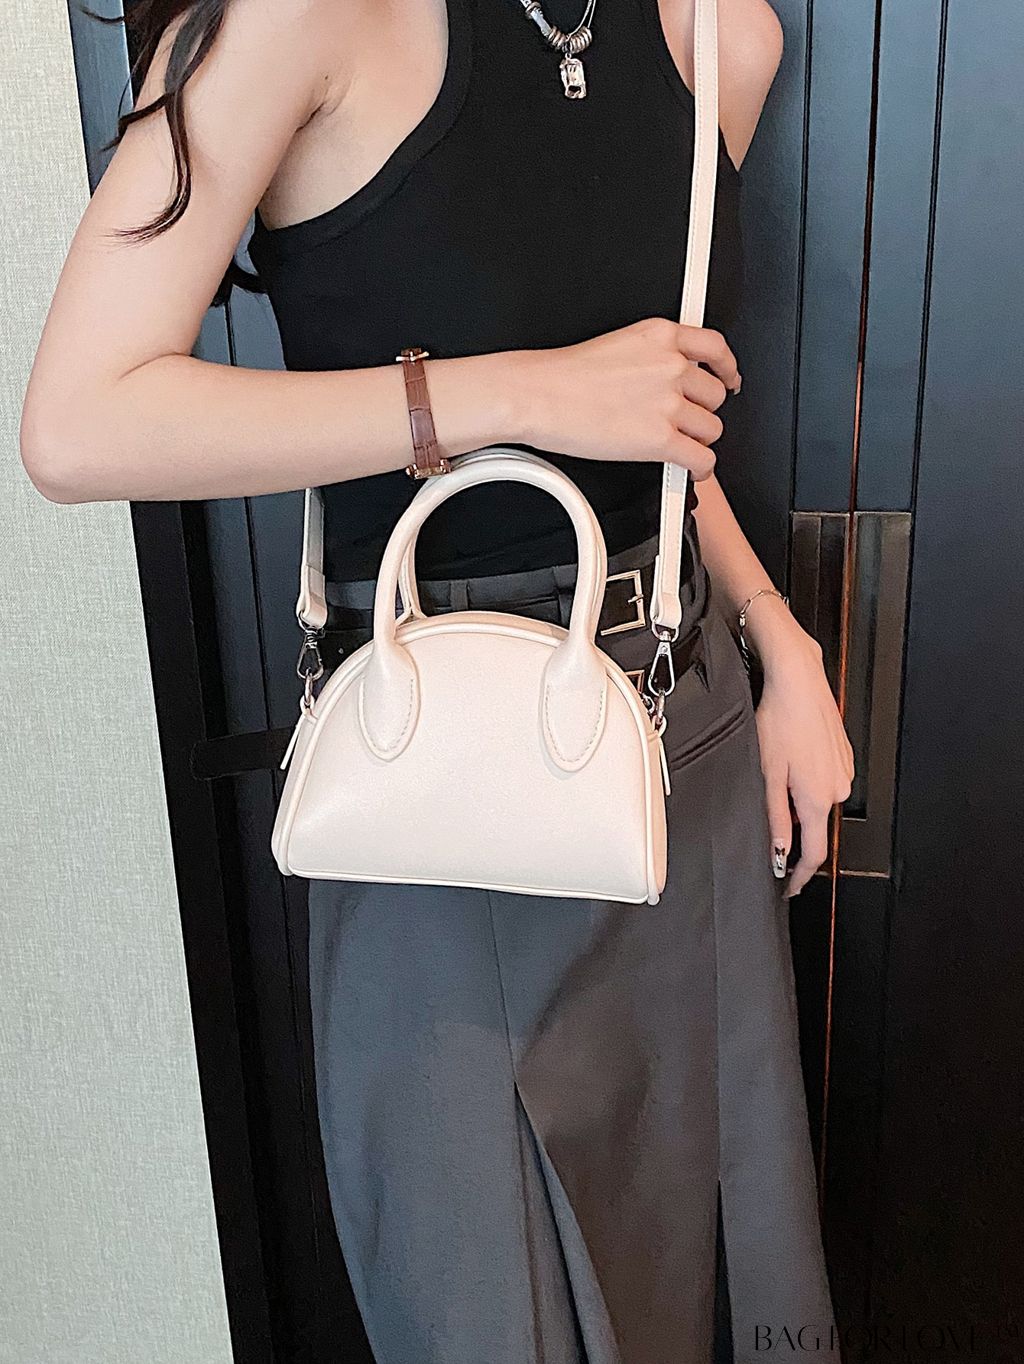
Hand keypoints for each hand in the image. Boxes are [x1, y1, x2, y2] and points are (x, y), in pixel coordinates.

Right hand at [515, 317, 741, 478]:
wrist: (539, 395)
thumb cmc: (564, 376)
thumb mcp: (618, 344)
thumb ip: (653, 356)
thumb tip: (672, 377)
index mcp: (661, 336)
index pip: (716, 347)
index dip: (727, 368)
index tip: (728, 378)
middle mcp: (671, 366)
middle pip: (715, 394)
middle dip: (701, 410)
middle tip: (685, 420)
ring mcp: (668, 403)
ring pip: (711, 429)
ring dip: (698, 440)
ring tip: (678, 444)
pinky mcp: (661, 439)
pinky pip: (701, 460)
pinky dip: (700, 469)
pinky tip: (690, 470)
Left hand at [746, 599, 854, 897]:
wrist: (798, 679)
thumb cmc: (780, 719)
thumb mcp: (767, 774)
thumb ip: (774, 818)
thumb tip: (778, 853)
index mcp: (818, 799)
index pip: (813, 854)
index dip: (800, 877)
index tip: (789, 888)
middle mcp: (838, 788)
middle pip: (815, 827)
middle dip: (794, 833)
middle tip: (769, 825)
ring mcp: (843, 771)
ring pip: (818, 803)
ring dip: (799, 804)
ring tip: (776, 779)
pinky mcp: (842, 755)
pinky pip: (824, 782)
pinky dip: (808, 784)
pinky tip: (792, 762)